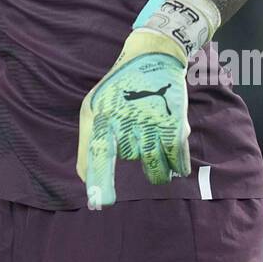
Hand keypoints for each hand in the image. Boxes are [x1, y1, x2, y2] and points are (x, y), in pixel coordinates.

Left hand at [76, 28, 191, 207]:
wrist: (152, 58)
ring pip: (155, 168)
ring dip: (157, 169)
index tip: (100, 203)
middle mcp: (128, 120)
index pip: (98, 153)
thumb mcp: (92, 109)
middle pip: (130, 160)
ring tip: (154, 147)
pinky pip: (177, 162)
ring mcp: (154, 124)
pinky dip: (176, 165)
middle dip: (133, 150)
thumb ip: (87, 146)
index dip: (99, 180)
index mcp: (103, 116)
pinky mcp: (176, 126)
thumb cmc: (117, 90)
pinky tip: (173, 155)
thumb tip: (84, 178)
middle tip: (135, 124)